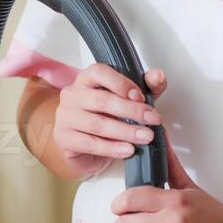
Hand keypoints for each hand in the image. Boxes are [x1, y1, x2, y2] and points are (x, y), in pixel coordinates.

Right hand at [52, 64, 165, 179]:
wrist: (85, 145)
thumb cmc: (106, 116)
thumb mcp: (130, 99)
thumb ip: (146, 86)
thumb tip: (158, 76)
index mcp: (87, 79)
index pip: (99, 72)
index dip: (121, 83)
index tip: (141, 96)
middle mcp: (73, 95)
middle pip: (101, 100)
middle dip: (131, 111)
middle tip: (152, 120)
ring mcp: (66, 117)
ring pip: (97, 124)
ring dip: (125, 132)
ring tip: (145, 137)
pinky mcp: (65, 139)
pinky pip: (90, 143)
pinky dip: (112, 148)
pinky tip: (127, 149)